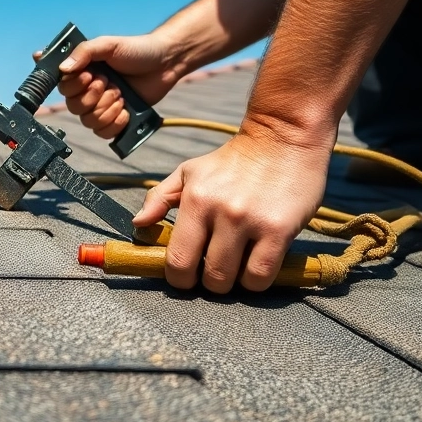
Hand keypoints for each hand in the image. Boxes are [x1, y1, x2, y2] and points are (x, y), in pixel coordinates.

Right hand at [34, 33, 182, 138]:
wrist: (165, 62)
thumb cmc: (137, 49)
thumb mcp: (108, 44)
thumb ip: (84, 52)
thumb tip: (63, 68)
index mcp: (82, 72)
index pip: (63, 88)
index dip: (75, 86)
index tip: (90, 75)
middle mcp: (88, 90)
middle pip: (74, 107)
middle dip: (94, 97)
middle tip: (111, 83)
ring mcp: (101, 106)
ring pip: (89, 121)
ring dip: (107, 109)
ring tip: (121, 95)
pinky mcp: (115, 119)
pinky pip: (103, 133)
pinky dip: (114, 123)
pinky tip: (125, 111)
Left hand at [130, 119, 332, 291]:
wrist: (283, 138)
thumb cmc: (232, 160)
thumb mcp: (189, 172)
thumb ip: (160, 198)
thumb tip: (138, 224)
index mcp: (195, 200)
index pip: (178, 260)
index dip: (179, 278)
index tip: (187, 275)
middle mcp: (221, 212)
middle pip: (207, 277)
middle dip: (207, 283)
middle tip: (213, 271)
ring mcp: (251, 222)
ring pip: (234, 281)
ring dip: (233, 283)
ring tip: (236, 267)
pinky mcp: (280, 230)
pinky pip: (262, 276)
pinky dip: (256, 281)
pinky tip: (256, 266)